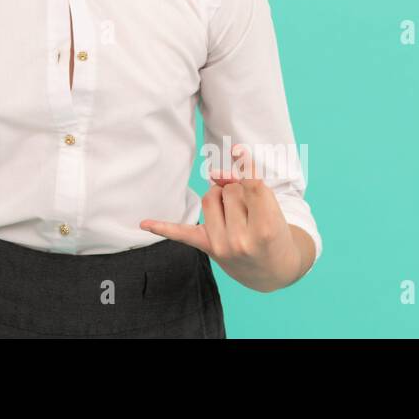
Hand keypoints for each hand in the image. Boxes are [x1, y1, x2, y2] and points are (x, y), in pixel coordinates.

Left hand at [139, 144, 305, 291]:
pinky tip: (144, 223)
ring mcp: (222, 246)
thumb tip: (214, 173)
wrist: (273, 270)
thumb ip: (247, 187)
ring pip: (209, 197)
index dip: (245, 166)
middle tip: (251, 208)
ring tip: (235, 211)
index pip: (251, 186)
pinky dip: (163, 228)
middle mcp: (242, 240)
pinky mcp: (207, 248)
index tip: (237, 148)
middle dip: (237, 189)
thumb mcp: (272, 209)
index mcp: (266, 228)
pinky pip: (181, 234)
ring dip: (220, 196)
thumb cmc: (274, 231)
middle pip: (228, 190)